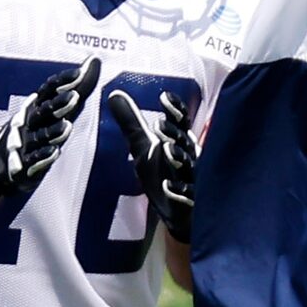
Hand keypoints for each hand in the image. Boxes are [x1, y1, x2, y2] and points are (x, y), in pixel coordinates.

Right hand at [0, 56, 98, 200]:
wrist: (0, 161)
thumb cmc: (36, 129)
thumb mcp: (55, 108)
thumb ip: (77, 87)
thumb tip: (94, 60)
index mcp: (38, 105)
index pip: (49, 90)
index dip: (63, 81)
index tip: (80, 72)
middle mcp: (31, 121)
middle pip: (45, 111)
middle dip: (59, 103)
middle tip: (74, 96)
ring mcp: (27, 142)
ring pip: (41, 135)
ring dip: (53, 131)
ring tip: (66, 126)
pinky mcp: (26, 165)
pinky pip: (34, 160)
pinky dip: (43, 156)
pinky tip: (54, 152)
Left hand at [107, 86, 197, 242]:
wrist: (178, 213)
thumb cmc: (163, 173)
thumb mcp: (143, 147)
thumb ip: (131, 122)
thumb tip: (114, 93)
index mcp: (181, 143)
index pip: (180, 124)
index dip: (174, 111)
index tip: (164, 97)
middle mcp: (189, 159)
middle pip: (184, 143)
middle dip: (174, 134)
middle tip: (159, 124)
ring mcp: (192, 181)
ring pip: (188, 167)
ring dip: (178, 157)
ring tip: (166, 149)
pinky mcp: (191, 202)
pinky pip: (187, 196)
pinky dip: (178, 190)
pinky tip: (167, 185)